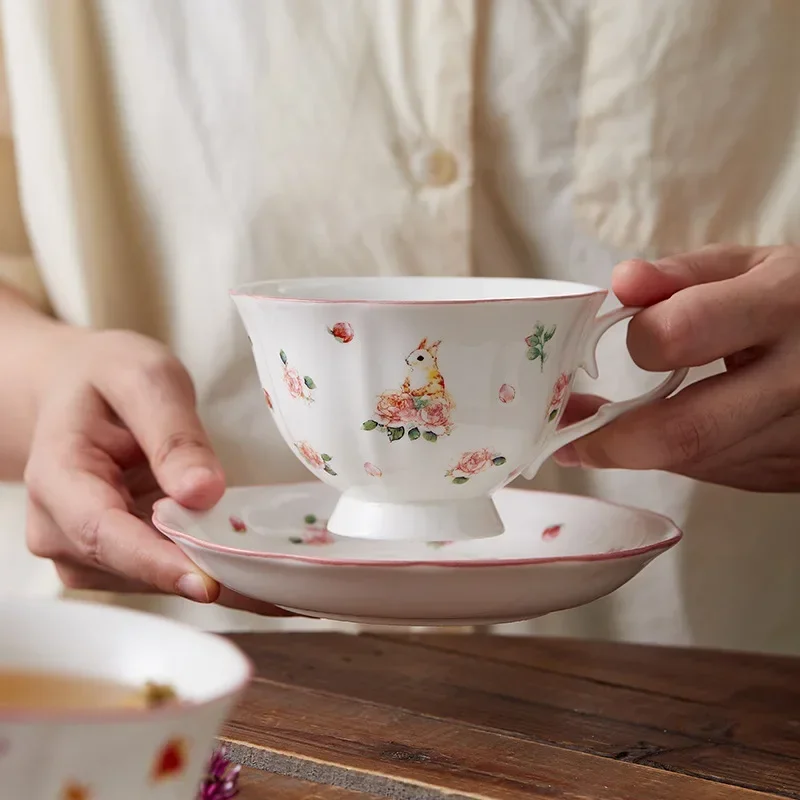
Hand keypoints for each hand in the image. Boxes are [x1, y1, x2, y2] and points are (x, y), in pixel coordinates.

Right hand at [24, 329, 289, 614]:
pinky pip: (157, 573)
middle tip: (273, 585)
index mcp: (56, 475)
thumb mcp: (145, 380)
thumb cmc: (106, 378)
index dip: (155, 562)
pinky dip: (203, 570)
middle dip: (199, 575)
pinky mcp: (109, 558)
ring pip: (147, 580)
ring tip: (272, 575)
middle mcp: (56, 526)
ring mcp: (79, 549)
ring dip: (208, 577)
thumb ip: (173, 434)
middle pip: (127, 567)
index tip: (208, 582)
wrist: (75, 388)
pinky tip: (249, 568)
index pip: (101, 532)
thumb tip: (203, 492)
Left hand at [555, 245, 799, 491]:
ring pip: (696, 460)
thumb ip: (684, 273)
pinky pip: (720, 471)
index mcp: (784, 307)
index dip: (639, 341)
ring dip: (639, 450)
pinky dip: (682, 455)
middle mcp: (797, 379)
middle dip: (611, 442)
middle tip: (565, 439)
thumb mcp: (755, 267)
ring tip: (604, 430)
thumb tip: (621, 282)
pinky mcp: (794, 471)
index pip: (681, 334)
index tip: (617, 340)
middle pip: (685, 431)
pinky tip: (672, 430)